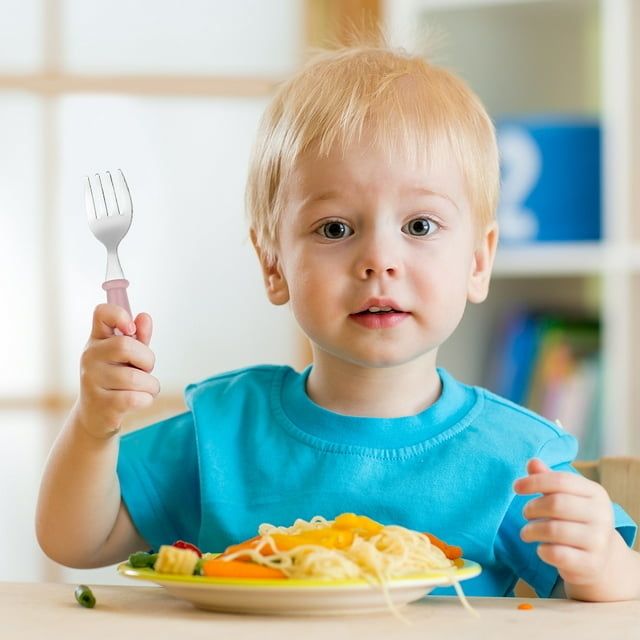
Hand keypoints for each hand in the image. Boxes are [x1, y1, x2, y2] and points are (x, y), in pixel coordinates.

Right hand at [77, 304, 159, 437]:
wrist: (96, 415)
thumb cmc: (116, 379)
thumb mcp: (128, 356)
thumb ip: (139, 337)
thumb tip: (144, 317)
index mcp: (98, 339)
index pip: (102, 313)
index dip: (119, 315)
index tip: (131, 329)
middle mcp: (90, 356)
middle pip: (125, 345)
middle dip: (147, 359)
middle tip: (145, 369)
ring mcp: (92, 380)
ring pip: (136, 377)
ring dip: (151, 385)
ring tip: (144, 388)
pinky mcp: (101, 404)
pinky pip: (136, 398)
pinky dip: (146, 399)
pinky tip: (139, 400)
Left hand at [514, 458, 615, 587]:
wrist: (600, 558)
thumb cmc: (574, 519)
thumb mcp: (565, 496)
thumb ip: (547, 479)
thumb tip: (532, 462)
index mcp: (596, 493)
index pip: (561, 480)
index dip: (534, 481)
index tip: (516, 487)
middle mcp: (602, 515)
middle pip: (556, 504)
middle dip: (532, 508)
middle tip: (525, 514)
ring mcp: (599, 541)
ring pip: (554, 530)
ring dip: (531, 530)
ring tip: (526, 532)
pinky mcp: (591, 564)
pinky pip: (557, 554)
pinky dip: (542, 550)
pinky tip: (541, 549)